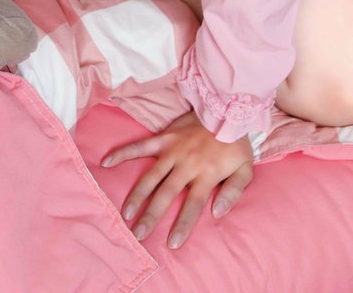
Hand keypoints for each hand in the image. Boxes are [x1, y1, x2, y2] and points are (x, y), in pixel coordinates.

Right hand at [101, 109, 253, 248]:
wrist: (229, 108)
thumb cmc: (236, 143)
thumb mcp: (245, 168)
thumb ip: (234, 191)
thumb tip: (217, 213)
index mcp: (207, 173)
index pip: (194, 205)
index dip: (183, 224)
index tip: (172, 244)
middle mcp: (188, 164)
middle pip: (166, 194)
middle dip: (151, 216)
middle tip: (138, 235)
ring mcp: (174, 150)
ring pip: (151, 176)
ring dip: (136, 195)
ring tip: (125, 214)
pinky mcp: (165, 137)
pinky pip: (141, 146)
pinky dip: (123, 153)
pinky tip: (107, 162)